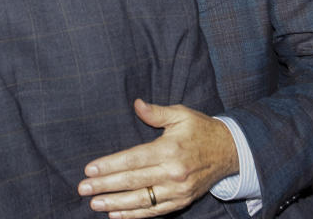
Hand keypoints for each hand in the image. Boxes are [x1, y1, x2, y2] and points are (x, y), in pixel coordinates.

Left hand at [78, 99, 236, 217]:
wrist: (230, 151)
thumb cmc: (201, 129)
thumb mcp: (181, 114)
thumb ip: (156, 112)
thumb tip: (136, 104)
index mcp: (170, 149)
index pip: (134, 159)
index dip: (110, 165)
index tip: (90, 168)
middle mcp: (173, 173)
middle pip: (133, 181)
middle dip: (105, 186)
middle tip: (83, 188)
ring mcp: (177, 190)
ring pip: (141, 200)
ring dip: (115, 203)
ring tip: (94, 204)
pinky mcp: (181, 201)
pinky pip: (153, 211)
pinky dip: (134, 215)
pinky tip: (115, 214)